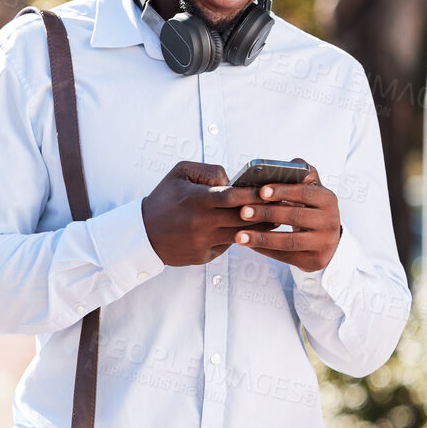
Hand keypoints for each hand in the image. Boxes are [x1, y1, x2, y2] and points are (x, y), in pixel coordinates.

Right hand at [140, 161, 273, 266]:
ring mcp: (203, 242)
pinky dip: (238, 238)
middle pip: (243, 218)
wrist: (142, 235)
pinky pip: (227, 246)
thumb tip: (232, 180)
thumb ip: (209, 171)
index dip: (256, 193)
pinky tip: (248, 232)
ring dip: (259, 228)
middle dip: (265, 211)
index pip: (234, 196)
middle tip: (284, 205)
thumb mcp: (179, 174)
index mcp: (197, 200)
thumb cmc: (163, 200)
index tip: (272, 189)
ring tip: (274, 219)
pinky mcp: (203, 256)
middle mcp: (201, 223)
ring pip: (241, 235)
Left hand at [231, 157, 341, 271]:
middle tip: (243, 212)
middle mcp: (330, 221)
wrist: (327, 240)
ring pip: (290, 241)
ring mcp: (324, 243)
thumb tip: (289, 164)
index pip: (305, 192)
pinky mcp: (316, 260)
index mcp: (327, 199)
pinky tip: (249, 245)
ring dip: (262, 238)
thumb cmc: (310, 209)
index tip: (261, 191)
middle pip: (295, 217)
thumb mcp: (311, 191)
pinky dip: (266, 250)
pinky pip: (287, 256)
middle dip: (267, 213)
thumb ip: (301, 175)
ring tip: (239, 236)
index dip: (283, 191)